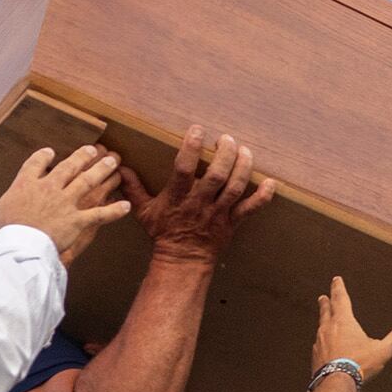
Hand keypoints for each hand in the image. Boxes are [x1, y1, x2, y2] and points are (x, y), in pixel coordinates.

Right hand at [0, 144, 133, 263]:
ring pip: (88, 181)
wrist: (21, 244)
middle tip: (93, 150)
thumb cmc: (6, 230)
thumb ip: (10, 201)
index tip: (49, 152)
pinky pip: (100, 214)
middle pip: (69, 166)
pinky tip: (126, 206)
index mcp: (27, 183)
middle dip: (83, 156)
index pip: (36, 163)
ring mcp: (66, 202)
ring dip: (102, 170)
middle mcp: (50, 187)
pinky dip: (114, 211)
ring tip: (112, 162)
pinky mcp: (77, 220)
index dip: (44, 156)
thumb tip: (11, 202)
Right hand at [138, 127, 279, 263]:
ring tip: (244, 150)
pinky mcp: (232, 222)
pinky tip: (271, 182)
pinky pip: (250, 209)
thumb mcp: (144, 211)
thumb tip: (120, 168)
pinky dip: (263, 197)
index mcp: (178, 198)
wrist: (182, 260)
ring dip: (243, 168)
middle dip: (224, 155)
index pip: (184, 169)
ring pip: (235, 188)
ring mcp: (218, 213)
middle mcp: (199, 203)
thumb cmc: (163, 233)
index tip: (196, 130)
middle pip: (216, 176)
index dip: (191, 149)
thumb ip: (133, 188)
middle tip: (226, 139)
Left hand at [310, 276, 391, 386]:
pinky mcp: (315, 356)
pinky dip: (321, 341)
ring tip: (324, 321)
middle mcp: (328, 329)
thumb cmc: (358, 364)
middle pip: (326, 311)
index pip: (341, 299)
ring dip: (323, 321)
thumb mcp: (382, 350)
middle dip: (326, 302)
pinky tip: (323, 346)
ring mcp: (320, 342)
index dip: (338, 288)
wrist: (336, 383)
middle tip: (323, 297)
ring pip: (320, 327)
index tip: (336, 280)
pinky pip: (318, 344)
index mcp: (344, 322)